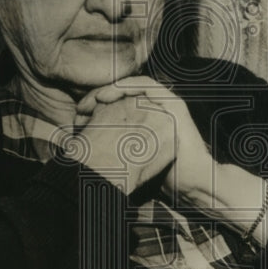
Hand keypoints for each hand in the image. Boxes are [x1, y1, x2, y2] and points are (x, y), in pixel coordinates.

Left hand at [74, 77, 213, 197]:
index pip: (115, 105)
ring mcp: (165, 106)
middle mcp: (155, 110)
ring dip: (111, 89)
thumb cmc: (162, 177)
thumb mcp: (131, 161)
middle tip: (80, 109)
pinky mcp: (174, 104)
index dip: (93, 108)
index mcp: (145, 121)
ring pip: (131, 87)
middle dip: (97, 99)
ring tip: (94, 98)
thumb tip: (83, 146)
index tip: (76, 118)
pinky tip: (110, 93)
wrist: (191, 183)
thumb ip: (115, 149)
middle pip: (120, 94)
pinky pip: (147, 86)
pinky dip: (127, 85)